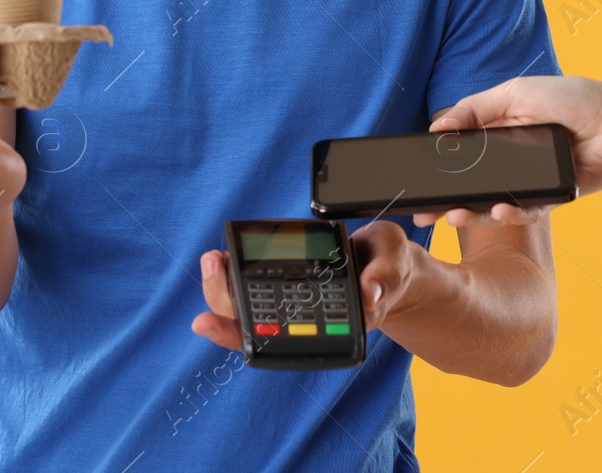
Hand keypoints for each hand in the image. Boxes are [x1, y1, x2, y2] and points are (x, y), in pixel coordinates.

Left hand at [190, 221, 418, 348]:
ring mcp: (291, 304)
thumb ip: (385, 277)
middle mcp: (303, 323)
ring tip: (212, 258)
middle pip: (250, 322)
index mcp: (327, 330)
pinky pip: (254, 283)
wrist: (386, 261)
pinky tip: (223, 257)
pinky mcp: (287, 283)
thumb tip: (369, 294)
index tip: (206, 322)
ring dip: (222, 285)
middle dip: (223, 296)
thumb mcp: (395, 264)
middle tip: (213, 263)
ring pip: (245, 305)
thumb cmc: (390, 267)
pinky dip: (234, 273)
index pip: (275, 343)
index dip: (236, 335)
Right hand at [412, 75, 601, 228]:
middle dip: (447, 202)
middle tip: (424, 214)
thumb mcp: (515, 93)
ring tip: (456, 216)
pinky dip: (513, 213)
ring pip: (495, 204)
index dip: (437, 170)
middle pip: (471, 186)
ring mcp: (529, 181)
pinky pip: (528, 212)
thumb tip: (438, 127)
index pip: (459, 155)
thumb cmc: (571, 99)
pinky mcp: (552, 198)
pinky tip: (501, 211)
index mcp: (496, 133)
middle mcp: (509, 161)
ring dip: (474, 213)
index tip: (415, 181)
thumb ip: (475, 109)